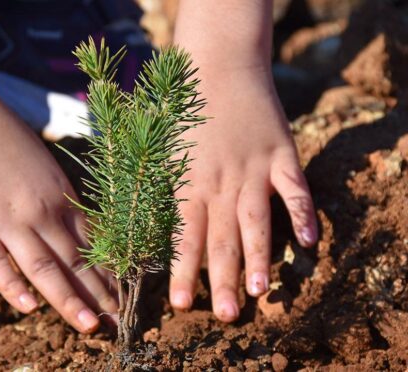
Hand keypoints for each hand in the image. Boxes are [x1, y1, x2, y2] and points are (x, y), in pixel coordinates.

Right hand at [0, 103, 117, 332]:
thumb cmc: (2, 135)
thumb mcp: (42, 164)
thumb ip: (57, 196)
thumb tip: (73, 226)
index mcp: (59, 194)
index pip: (91, 243)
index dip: (108, 272)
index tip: (124, 296)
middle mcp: (40, 210)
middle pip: (74, 261)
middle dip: (99, 295)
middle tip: (119, 323)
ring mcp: (5, 218)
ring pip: (44, 267)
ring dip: (69, 299)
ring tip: (90, 326)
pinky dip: (13, 286)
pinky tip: (30, 307)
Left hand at [169, 66, 317, 321]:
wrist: (216, 66)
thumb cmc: (180, 111)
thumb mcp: (161, 150)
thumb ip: (161, 189)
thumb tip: (151, 230)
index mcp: (186, 183)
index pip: (183, 237)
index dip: (182, 272)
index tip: (181, 304)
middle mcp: (220, 183)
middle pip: (221, 239)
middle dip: (221, 280)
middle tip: (225, 315)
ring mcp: (253, 170)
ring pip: (256, 221)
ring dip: (260, 257)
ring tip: (261, 291)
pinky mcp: (281, 155)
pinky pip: (294, 189)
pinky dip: (303, 214)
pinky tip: (310, 241)